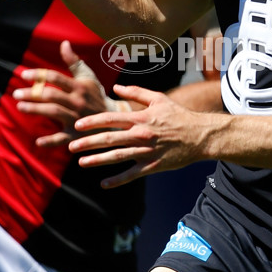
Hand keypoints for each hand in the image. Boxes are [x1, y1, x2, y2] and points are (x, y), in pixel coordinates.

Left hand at [13, 40, 130, 146]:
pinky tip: (37, 141)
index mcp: (80, 87)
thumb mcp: (88, 76)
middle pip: (53, 96)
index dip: (40, 75)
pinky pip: (63, 138)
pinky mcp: (77, 135)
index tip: (24, 75)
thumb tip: (64, 43)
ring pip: (55, 113)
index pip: (57, 78)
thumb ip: (73, 61)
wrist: (113, 118)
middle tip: (16, 93)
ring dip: (37, 110)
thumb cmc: (95, 94)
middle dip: (33, 94)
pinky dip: (51, 141)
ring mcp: (78, 119)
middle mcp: (78, 102)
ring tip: (21, 107)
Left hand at [68, 83, 208, 186]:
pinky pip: (132, 174)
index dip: (92, 122)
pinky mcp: (153, 166)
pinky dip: (118, 180)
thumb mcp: (158, 98)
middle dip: (88, 143)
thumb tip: (115, 88)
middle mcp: (141, 135)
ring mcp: (147, 152)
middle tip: (70, 147)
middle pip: (109, 139)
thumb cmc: (179, 115)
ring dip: (97, 160)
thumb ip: (136, 92)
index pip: (111, 119)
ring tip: (81, 163)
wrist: (200, 135)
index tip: (77, 125)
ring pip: (117, 157)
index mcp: (141, 118)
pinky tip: (104, 184)